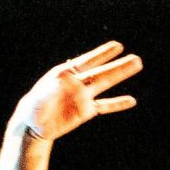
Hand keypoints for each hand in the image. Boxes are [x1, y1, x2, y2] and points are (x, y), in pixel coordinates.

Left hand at [16, 40, 142, 142]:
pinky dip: (117, 104)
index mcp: (67, 73)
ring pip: (106, 85)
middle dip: (118, 66)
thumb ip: (56, 85)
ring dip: (120, 76)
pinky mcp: (86, 112)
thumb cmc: (36, 105)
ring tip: (136, 67)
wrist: (34, 122)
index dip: (103, 54)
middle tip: (136, 59)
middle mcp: (78, 82)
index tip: (117, 46)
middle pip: (102, 72)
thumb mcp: (43, 93)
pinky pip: (104, 106)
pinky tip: (131, 100)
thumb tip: (69, 76)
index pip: (88, 61)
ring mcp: (83, 97)